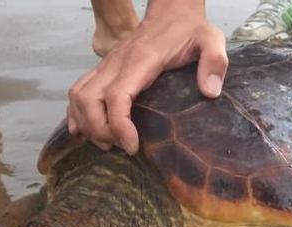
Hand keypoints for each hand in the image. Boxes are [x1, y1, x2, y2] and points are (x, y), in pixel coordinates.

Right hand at [67, 11, 226, 154]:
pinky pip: (79, 91)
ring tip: (108, 144)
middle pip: (89, 100)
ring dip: (87, 124)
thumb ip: (214, 61)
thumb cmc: (191, 30)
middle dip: (99, 130)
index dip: (119, 125)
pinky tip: (86, 132)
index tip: (132, 147)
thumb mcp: (211, 40)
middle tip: (122, 148)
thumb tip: (210, 92)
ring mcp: (107, 66)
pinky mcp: (105, 70)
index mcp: (141, 61)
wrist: (172, 14)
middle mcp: (117, 63)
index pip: (117, 96)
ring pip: (78, 96)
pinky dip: (78, 113)